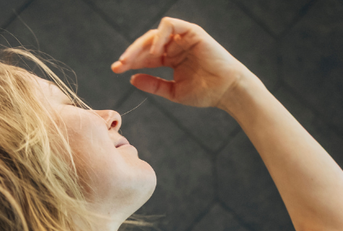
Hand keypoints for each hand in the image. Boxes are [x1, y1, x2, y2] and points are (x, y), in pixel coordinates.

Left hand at [111, 16, 251, 108]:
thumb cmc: (204, 93)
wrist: (226, 91)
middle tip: (119, 65)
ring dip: (140, 46)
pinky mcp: (192, 31)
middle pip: (146, 44)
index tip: (116, 70)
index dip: (130, 62)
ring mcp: (182, 38)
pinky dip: (159, 36)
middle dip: (131, 54)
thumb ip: (153, 85)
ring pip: (153, 34)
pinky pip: (170, 25)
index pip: (145, 57)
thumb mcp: (173, 92)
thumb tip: (132, 79)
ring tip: (132, 61)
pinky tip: (155, 52)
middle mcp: (175, 46)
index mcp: (170, 59)